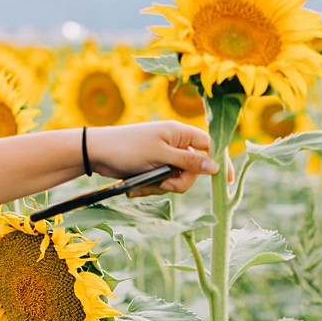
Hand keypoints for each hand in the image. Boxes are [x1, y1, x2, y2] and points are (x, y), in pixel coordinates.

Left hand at [85, 121, 218, 193]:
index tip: (225, 181)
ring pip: (176, 179)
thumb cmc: (128, 149)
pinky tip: (135, 187)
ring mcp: (163, 156)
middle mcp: (174, 143)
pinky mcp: (152, 167)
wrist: (96, 152)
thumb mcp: (160, 156)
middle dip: (179, 181)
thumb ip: (188, 162)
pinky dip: (150, 187)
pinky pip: (161, 182)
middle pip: (193, 169)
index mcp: (179, 133)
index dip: (219, 161)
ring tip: (142, 185)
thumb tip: (214, 167)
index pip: (209, 145)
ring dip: (161, 186)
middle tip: (163, 183)